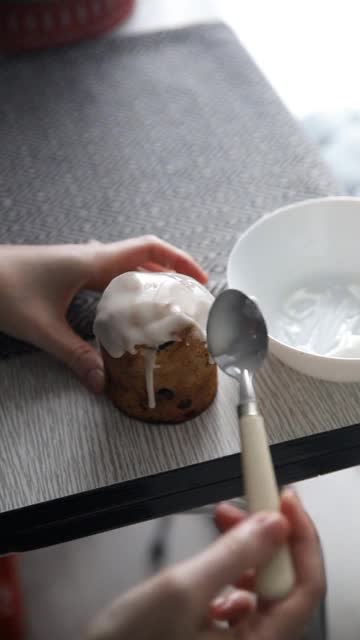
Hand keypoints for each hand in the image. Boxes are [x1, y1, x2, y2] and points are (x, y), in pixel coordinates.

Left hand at [0, 237, 206, 391]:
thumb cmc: (3, 288)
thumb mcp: (43, 328)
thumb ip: (76, 356)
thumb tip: (103, 383)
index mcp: (92, 262)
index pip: (148, 249)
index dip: (180, 260)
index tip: (200, 279)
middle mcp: (91, 258)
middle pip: (144, 257)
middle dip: (173, 273)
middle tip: (191, 299)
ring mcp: (80, 263)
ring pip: (127, 266)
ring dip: (152, 279)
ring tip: (169, 305)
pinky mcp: (71, 272)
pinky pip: (111, 275)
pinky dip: (129, 286)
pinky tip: (129, 309)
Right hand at [87, 491, 324, 639]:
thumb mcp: (183, 591)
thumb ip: (233, 554)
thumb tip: (272, 524)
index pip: (306, 584)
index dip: (301, 536)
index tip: (284, 500)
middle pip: (284, 581)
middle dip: (267, 534)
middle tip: (252, 500)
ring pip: (262, 584)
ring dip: (248, 546)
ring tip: (227, 519)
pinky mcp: (218, 636)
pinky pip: (242, 593)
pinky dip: (232, 564)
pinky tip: (215, 554)